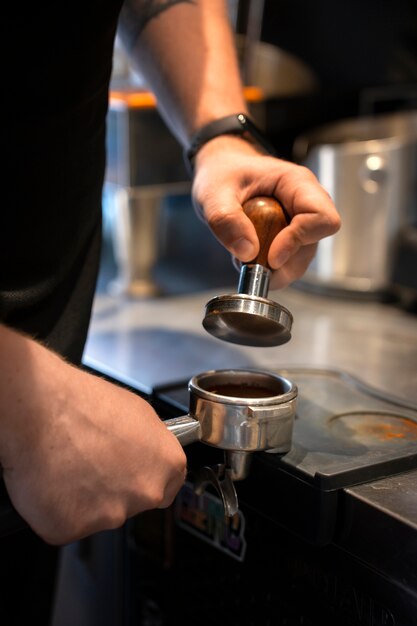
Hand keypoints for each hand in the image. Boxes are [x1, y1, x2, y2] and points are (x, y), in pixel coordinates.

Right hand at [0, 328, 186, 544]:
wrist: (40, 409)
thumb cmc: (82, 402)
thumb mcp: (136, 411)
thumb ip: (149, 443)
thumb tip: (144, 452)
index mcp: (166, 464)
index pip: (168, 486)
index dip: (144, 477)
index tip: (131, 472)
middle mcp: (145, 493)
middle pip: (132, 503)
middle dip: (113, 490)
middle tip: (91, 463)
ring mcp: (110, 516)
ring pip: (98, 515)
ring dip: (84, 499)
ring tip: (68, 465)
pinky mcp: (72, 528)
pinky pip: (66, 523)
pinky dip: (56, 507)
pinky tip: (52, 479)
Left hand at [191, 134, 340, 288]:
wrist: (221, 173)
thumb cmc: (223, 173)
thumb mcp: (214, 192)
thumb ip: (226, 219)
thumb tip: (247, 252)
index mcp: (297, 183)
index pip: (322, 219)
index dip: (299, 240)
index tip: (271, 256)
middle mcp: (306, 204)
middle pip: (312, 246)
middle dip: (282, 263)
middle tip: (249, 261)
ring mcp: (301, 223)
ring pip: (300, 260)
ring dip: (273, 269)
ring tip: (244, 255)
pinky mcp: (291, 238)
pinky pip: (288, 263)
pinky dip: (268, 268)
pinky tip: (248, 254)